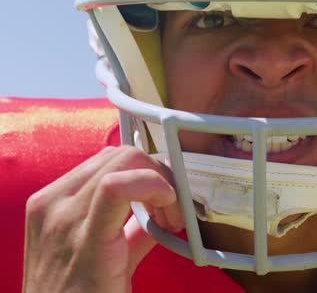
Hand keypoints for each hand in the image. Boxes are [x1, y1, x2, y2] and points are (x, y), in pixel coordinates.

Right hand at [23, 146, 183, 292]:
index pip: (108, 161)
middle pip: (121, 155)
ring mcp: (62, 216)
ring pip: (124, 161)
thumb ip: (128, 230)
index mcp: (54, 201)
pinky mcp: (83, 237)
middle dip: (158, 175)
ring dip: (161, 183)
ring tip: (171, 219)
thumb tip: (157, 216)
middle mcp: (53, 202)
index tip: (165, 202)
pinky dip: (152, 186)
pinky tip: (167, 209)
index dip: (145, 172)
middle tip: (172, 212)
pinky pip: (118, 187)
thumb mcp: (100, 253)